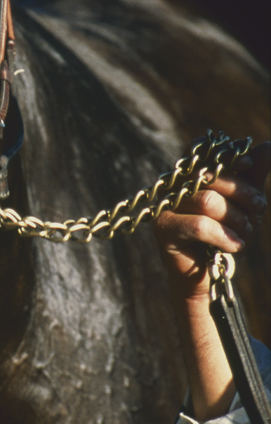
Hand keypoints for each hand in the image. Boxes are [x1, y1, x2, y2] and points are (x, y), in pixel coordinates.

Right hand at [153, 141, 269, 303]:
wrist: (210, 276)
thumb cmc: (226, 236)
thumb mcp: (245, 204)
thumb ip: (253, 176)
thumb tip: (268, 147)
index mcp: (190, 175)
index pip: (201, 150)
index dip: (225, 155)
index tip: (248, 165)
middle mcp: (174, 186)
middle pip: (211, 176)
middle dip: (244, 194)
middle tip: (259, 210)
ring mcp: (166, 206)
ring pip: (208, 201)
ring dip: (236, 219)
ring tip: (244, 234)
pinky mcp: (163, 228)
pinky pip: (200, 226)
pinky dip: (225, 236)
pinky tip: (235, 246)